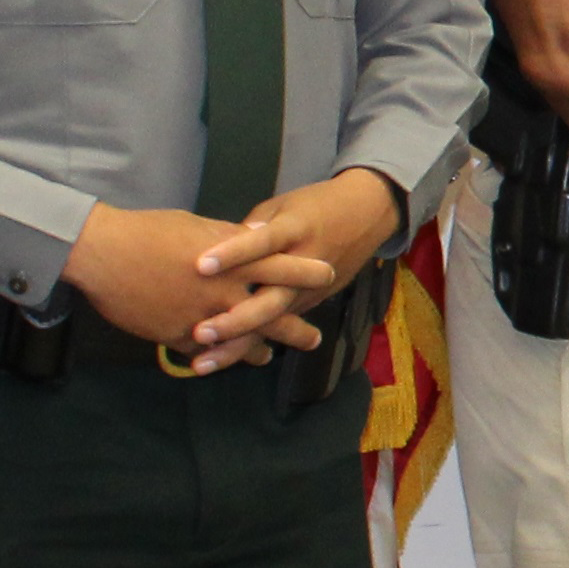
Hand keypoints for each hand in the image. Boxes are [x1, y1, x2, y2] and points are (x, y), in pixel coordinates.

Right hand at [64, 204, 337, 358]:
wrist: (103, 254)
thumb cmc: (148, 231)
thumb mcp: (196, 226)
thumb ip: (231, 237)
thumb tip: (259, 234)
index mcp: (231, 258)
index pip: (281, 265)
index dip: (306, 271)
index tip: (327, 274)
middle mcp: (223, 290)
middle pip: (272, 314)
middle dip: (296, 330)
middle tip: (313, 339)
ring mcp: (203, 316)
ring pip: (243, 341)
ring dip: (259, 351)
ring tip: (269, 357)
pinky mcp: (179, 335)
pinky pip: (206, 351)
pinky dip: (218, 356)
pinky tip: (224, 360)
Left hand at [181, 171, 403, 365]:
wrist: (367, 214)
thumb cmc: (315, 204)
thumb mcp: (280, 206)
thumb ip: (248, 230)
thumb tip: (214, 248)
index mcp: (294, 230)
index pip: (262, 244)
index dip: (234, 254)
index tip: (201, 265)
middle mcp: (303, 265)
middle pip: (271, 299)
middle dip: (237, 319)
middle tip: (201, 332)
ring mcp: (309, 290)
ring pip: (272, 323)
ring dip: (238, 344)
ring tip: (204, 362)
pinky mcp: (310, 303)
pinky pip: (277, 326)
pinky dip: (249, 345)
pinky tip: (218, 361)